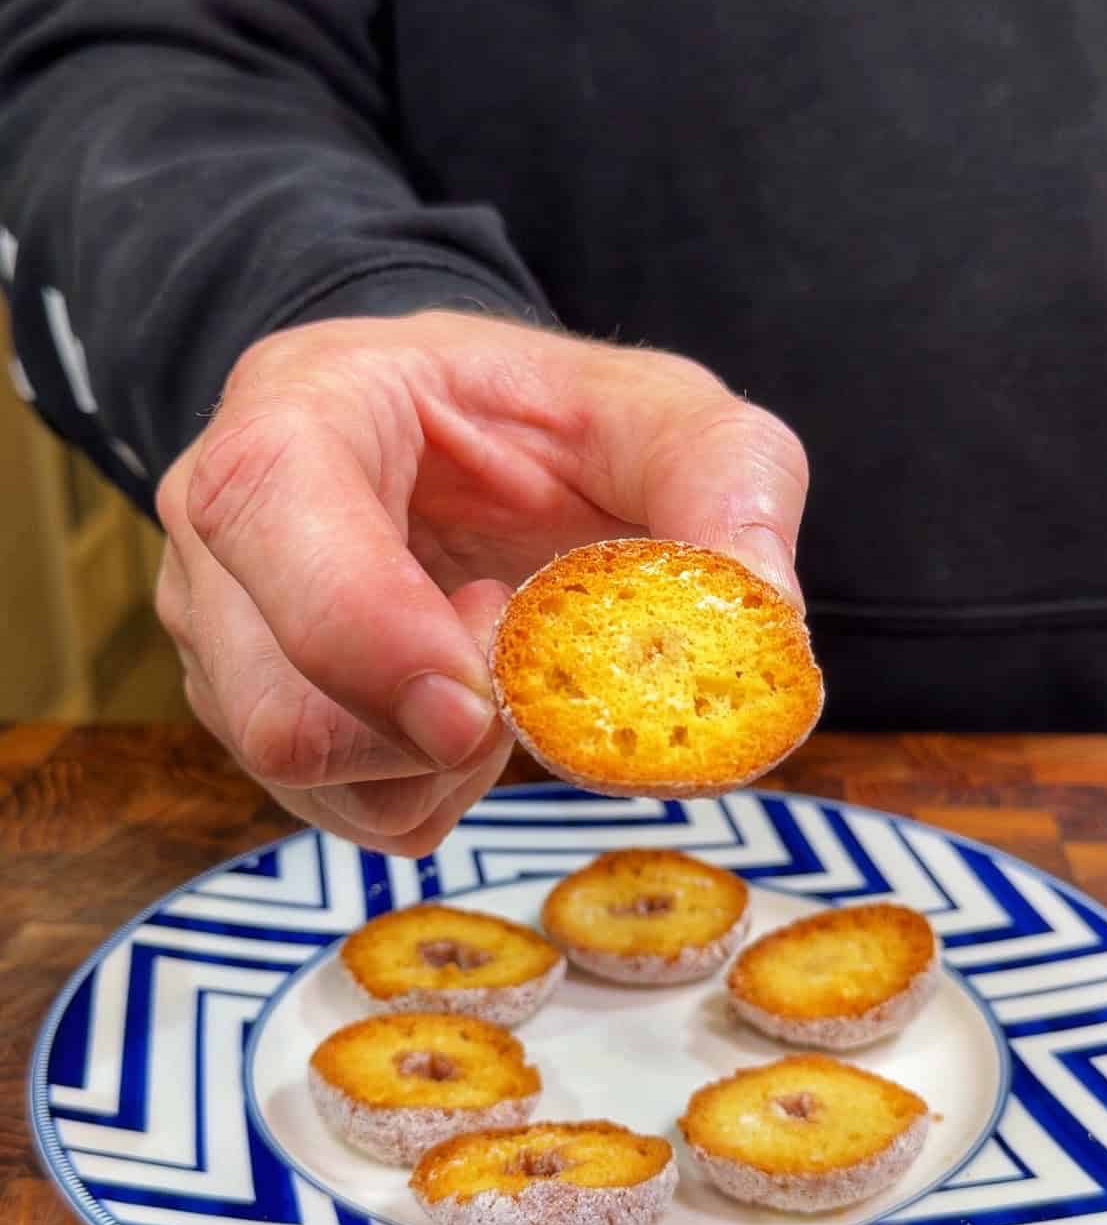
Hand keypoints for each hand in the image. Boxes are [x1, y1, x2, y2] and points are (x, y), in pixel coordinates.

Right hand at [156, 311, 808, 853]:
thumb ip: (724, 474)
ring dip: (440, 767)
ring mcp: (224, 641)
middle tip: (517, 671)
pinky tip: (468, 715)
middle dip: (429, 737)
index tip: (480, 703)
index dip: (367, 630)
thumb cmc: (544, 424)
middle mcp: (224, 533)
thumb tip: (763, 611)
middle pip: (275, 703)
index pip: (269, 512)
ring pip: (307, 779)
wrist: (467, 455)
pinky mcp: (259, 722)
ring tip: (497, 670)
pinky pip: (346, 816)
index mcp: (298, 408)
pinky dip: (433, 794)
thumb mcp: (658, 410)